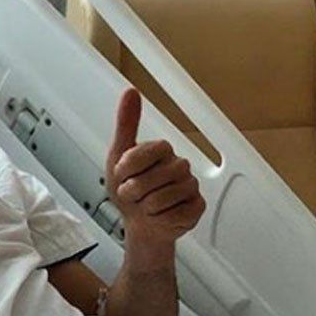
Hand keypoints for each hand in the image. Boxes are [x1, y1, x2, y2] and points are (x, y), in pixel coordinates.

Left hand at [105, 88, 205, 250]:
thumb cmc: (129, 190)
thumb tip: (131, 92)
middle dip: (132, 192)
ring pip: (158, 200)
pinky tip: (160, 215)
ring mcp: (191, 186)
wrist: (140, 223)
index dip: (124, 171)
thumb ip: (126, 124)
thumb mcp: (118, 156)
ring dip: (144, 208)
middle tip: (134, 194)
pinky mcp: (197, 207)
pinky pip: (173, 215)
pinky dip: (159, 219)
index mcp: (161, 149)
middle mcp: (179, 164)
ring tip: (145, 204)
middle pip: (147, 181)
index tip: (123, 174)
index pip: (139, 156)